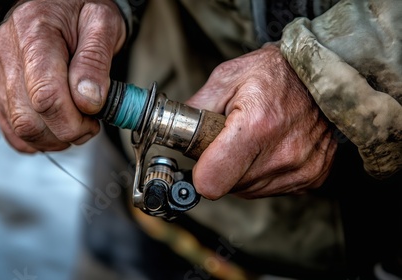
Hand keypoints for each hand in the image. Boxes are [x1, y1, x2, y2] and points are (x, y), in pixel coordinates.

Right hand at [0, 0, 125, 151]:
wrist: (61, 2)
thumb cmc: (84, 9)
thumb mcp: (103, 22)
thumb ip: (95, 61)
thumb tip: (88, 101)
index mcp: (34, 32)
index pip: (45, 95)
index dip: (72, 121)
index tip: (94, 119)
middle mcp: (9, 52)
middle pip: (28, 118)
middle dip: (65, 133)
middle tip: (90, 125)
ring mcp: (0, 72)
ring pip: (19, 127)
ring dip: (53, 139)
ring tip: (77, 124)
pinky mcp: (0, 88)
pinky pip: (10, 128)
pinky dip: (36, 139)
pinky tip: (57, 131)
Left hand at [185, 44, 336, 198]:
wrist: (323, 73)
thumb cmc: (274, 72)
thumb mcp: (227, 76)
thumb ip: (196, 107)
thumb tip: (174, 131)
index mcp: (257, 125)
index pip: (212, 181)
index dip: (201, 172)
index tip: (203, 158)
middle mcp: (283, 154)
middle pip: (229, 187)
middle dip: (223, 166)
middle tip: (232, 139)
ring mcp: (301, 169)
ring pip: (249, 190)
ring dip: (243, 171)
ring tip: (255, 140)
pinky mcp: (314, 177)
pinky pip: (272, 189)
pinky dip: (266, 173)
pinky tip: (272, 148)